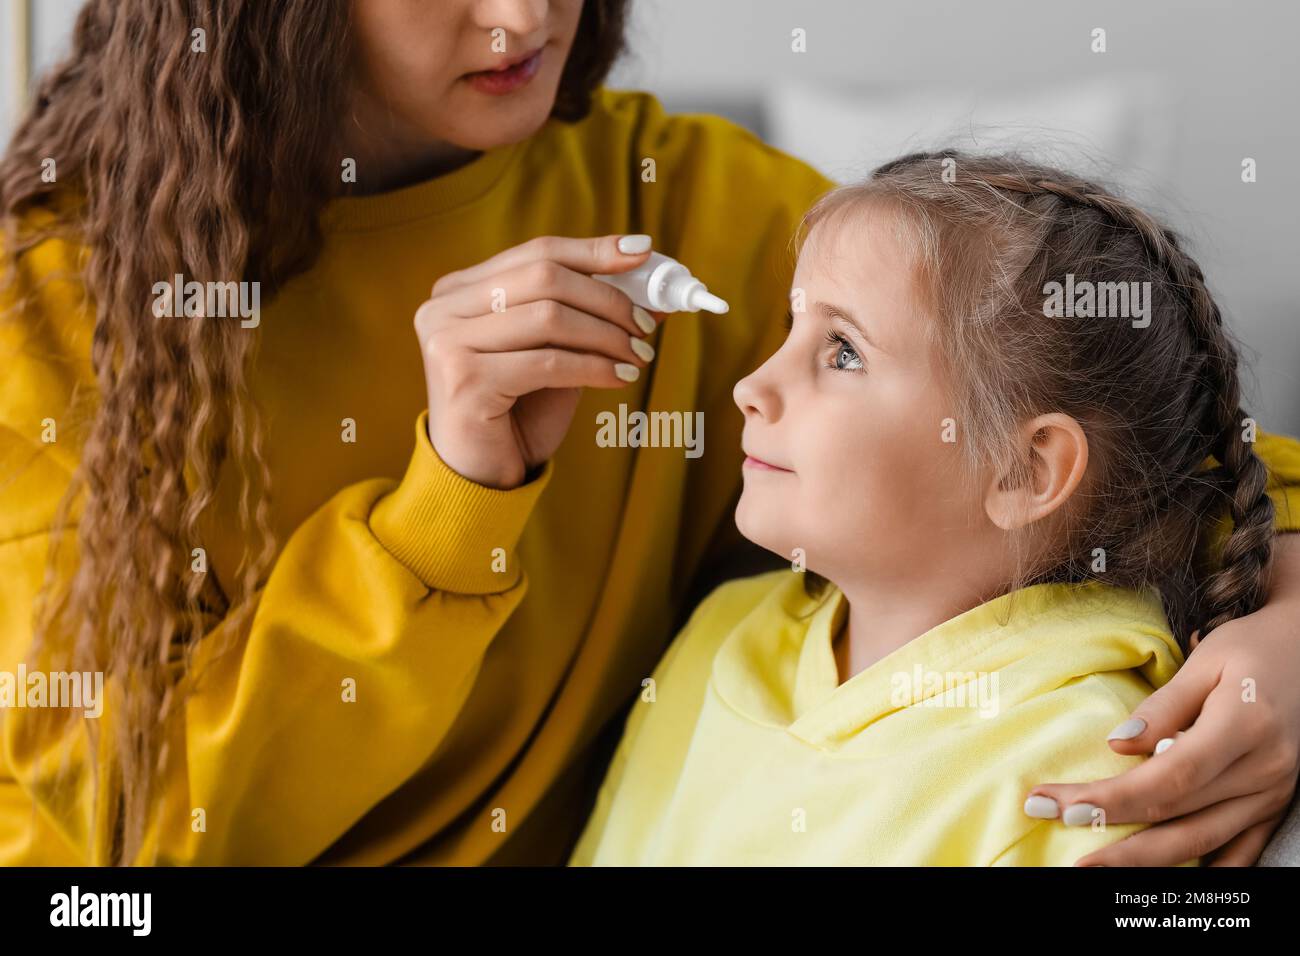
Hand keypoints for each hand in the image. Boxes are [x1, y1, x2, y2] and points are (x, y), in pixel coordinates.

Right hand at [415, 235, 660, 488]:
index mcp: (459, 290)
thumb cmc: (516, 413)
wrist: (479, 477)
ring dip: (607, 335)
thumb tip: (648, 292)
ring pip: (550, 317)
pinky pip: (549, 362)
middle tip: (646, 324)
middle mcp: (443, 309)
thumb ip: (586, 319)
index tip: (642, 253)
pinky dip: (594, 368)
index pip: (536, 252)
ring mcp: (448, 342)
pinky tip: (620, 379)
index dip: (593, 250)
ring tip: (638, 356)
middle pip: (544, 277)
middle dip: (607, 298)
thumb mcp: (554, 354)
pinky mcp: (464, 380)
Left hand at [1024, 534, 1299, 865]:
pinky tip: (1157, 881)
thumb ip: (1162, 707)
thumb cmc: (1251, 649)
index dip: (1111, 797)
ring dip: (1140, 859)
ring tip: (1089, 862)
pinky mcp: (1273, 806)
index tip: (1059, 802)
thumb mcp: (1205, 662)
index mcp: (1246, 728)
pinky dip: (1201, 871)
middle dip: (1108, 830)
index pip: (1168, 778)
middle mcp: (1265, 771)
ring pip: (1200, 841)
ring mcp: (1272, 795)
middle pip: (1177, 815)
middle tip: (1047, 820)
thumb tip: (1118, 746)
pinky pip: (1238, 852)